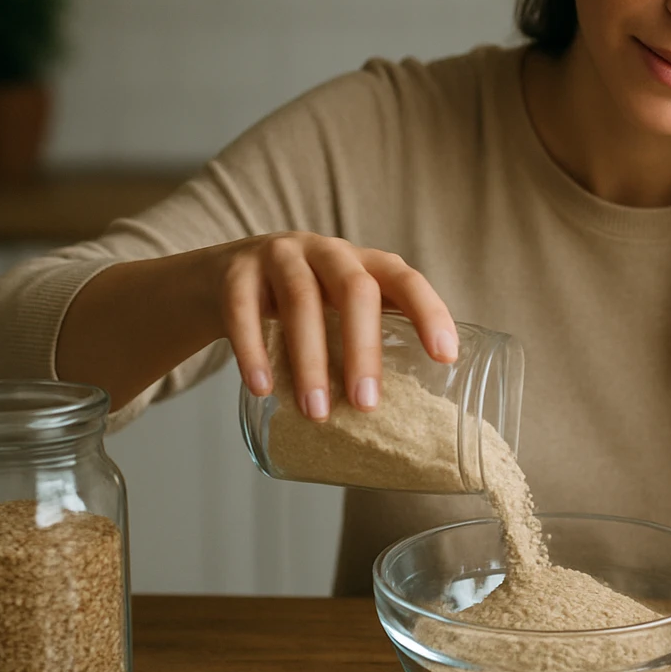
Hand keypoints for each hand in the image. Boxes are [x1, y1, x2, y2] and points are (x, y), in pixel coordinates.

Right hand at [212, 232, 457, 418]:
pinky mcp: (235, 273)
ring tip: (316, 411)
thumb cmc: (303, 305)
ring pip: (300, 301)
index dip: (428, 312)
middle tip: (366, 404)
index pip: (405, 279)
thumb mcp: (339, 310)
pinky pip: (243, 310)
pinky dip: (253, 351)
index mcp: (363, 263)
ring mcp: (279, 256)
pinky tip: (263, 389)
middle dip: (364, 348)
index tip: (445, 356)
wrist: (225, 278)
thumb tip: (404, 420)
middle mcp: (326, 251)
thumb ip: (367, 342)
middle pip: (355, 289)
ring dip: (310, 360)